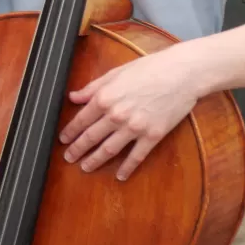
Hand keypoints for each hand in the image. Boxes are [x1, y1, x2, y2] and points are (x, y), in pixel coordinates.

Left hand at [60, 47, 204, 181]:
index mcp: (105, 98)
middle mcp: (117, 115)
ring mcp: (135, 128)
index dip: (70, 132)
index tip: (63, 139)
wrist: (182, 74)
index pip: (81, 120)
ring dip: (95, 160)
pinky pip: (136, 156)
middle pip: (91, 137)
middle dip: (78, 149)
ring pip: (109, 149)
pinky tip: (120, 176)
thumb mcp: (116, 73)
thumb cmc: (149, 68)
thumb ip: (93, 88)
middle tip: (68, 158)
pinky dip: (127, 168)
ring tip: (85, 168)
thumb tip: (73, 97)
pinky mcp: (153, 136)